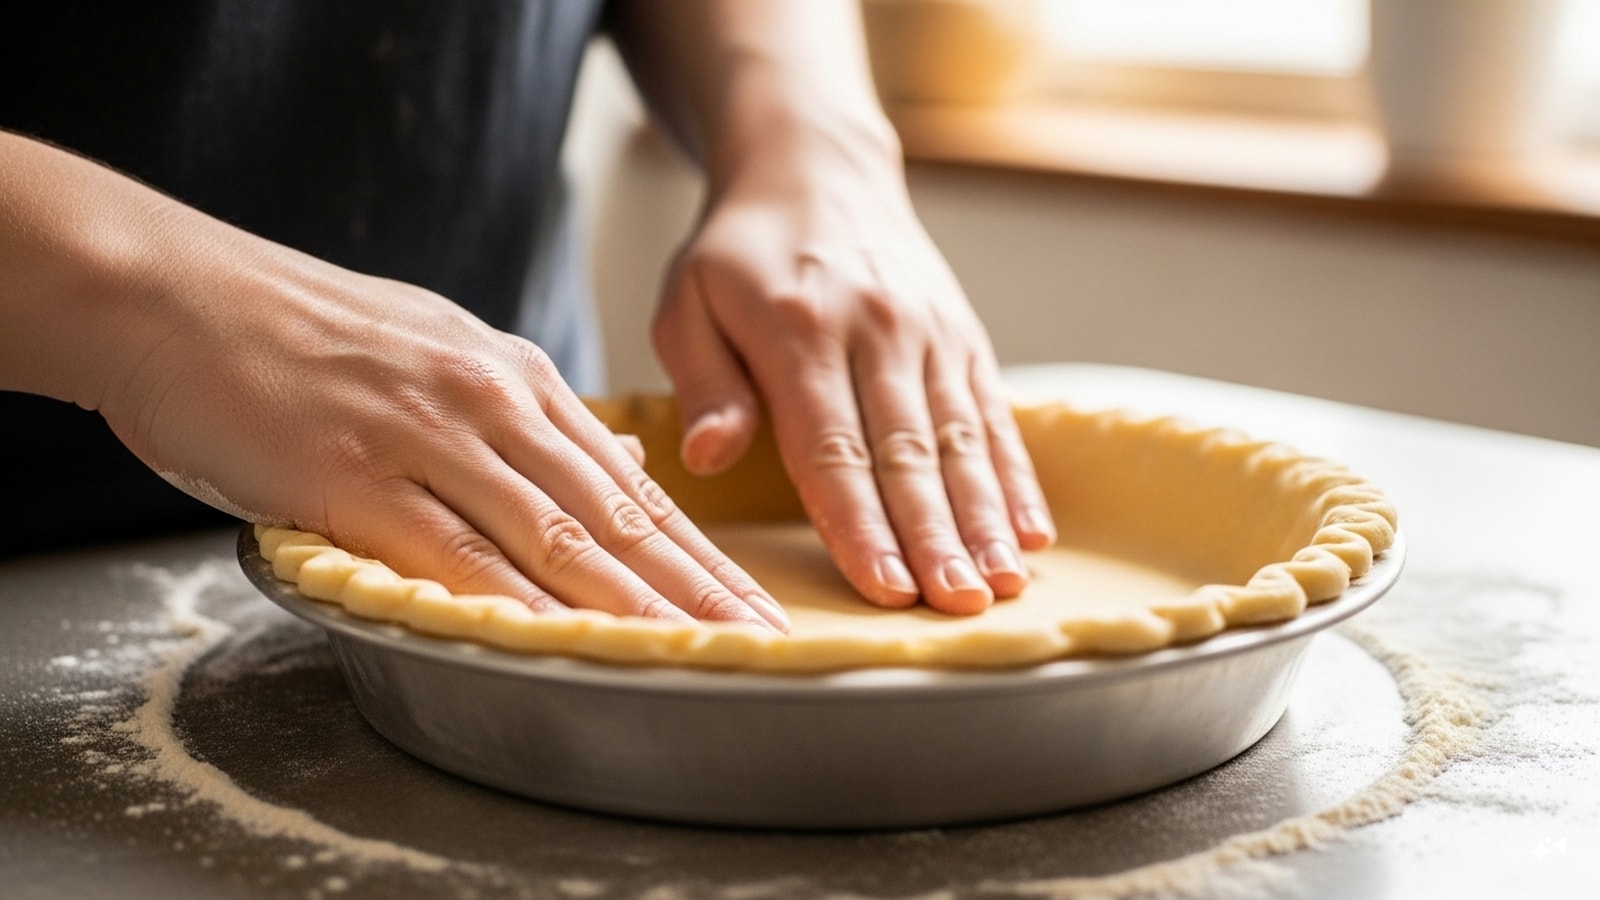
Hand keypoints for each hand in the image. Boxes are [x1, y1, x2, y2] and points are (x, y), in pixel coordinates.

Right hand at [90, 209, 787, 630]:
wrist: (178, 294)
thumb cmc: (304, 332)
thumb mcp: (439, 349)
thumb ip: (529, 412)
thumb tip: (615, 460)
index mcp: (515, 377)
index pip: (631, 485)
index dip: (700, 553)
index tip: (752, 602)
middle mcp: (491, 405)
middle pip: (616, 516)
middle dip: (698, 587)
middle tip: (763, 637)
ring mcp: (429, 439)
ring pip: (556, 537)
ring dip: (636, 605)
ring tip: (700, 652)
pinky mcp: (358, 478)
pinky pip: (456, 555)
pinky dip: (520, 605)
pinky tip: (571, 642)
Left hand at [651, 133, 1055, 614]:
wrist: (817, 168)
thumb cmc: (740, 253)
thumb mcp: (688, 301)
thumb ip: (702, 382)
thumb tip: (707, 457)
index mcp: (799, 330)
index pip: (832, 447)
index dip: (859, 523)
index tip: (883, 587)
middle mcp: (877, 331)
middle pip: (909, 453)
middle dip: (937, 537)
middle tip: (960, 605)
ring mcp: (930, 333)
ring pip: (961, 440)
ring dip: (986, 518)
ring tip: (1005, 583)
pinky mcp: (964, 337)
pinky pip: (992, 414)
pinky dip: (1015, 477)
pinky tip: (1033, 532)